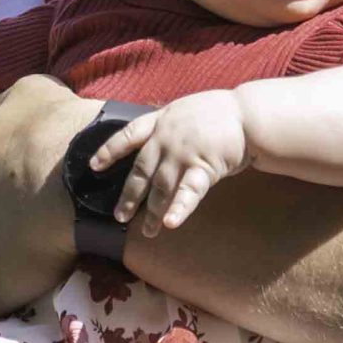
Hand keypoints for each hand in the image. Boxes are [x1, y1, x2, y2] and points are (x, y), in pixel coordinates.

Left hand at [88, 90, 250, 239]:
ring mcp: (183, 153)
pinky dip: (179, 209)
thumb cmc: (220, 113)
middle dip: (129, 196)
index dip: (109, 150)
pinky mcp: (204, 167)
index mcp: (161, 120)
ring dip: (152, 212)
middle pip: (140, 171)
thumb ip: (168, 126)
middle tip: (119, 217)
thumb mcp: (185, 110)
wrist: (248, 114)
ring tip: (147, 232)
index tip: (94, 166)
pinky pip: (188, 193)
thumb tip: (156, 145)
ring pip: (161, 188)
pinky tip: (170, 224)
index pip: (127, 136)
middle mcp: (166, 138)